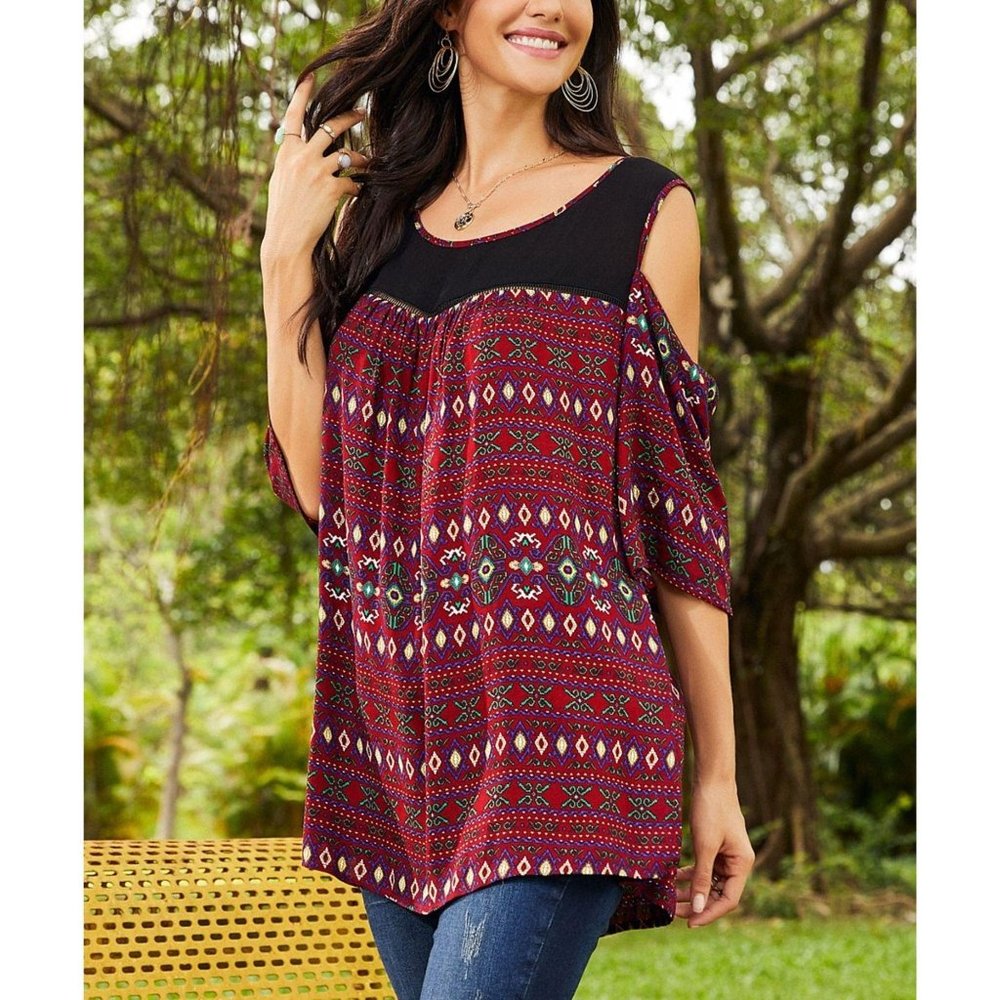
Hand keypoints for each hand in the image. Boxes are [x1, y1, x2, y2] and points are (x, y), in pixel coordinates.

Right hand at [262, 74, 369, 261]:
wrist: (286, 240)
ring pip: (347, 153)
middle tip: (363, 112)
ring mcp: (317, 171)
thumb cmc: (283, 214)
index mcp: (286, 153)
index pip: (292, 117)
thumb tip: (300, 147)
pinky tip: (358, 192)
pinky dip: (357, 187)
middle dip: (349, 117)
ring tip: (368, 161)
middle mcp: (301, 157)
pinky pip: (352, 181)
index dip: (302, 95)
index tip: (310, 77)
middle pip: (330, 127)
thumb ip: (292, 161)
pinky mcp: (331, 189)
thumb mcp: (280, 181)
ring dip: (361, 157)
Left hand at [675, 780, 754, 927]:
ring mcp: (727, 855)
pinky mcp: (716, 847)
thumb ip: (702, 877)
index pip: (728, 900)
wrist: (711, 779)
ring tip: (671, 898)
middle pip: (719, 893)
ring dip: (692, 890)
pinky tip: (675, 879)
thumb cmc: (711, 810)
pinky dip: (691, 875)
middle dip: (698, 904)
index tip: (689, 922)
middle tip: (674, 912)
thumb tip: (698, 907)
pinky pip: (705, 868)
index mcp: (742, 864)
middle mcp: (738, 863)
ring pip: (710, 882)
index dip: (709, 913)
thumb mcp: (705, 846)